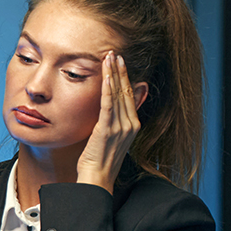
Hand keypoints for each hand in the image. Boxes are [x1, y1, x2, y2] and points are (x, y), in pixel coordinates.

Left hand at [76, 53, 146, 192]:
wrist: (97, 178)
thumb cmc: (100, 160)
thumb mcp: (112, 138)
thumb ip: (115, 120)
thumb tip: (112, 107)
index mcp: (133, 125)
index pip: (130, 95)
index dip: (125, 77)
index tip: (120, 62)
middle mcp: (130, 124)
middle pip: (126, 91)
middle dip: (120, 70)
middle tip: (115, 53)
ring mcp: (120, 127)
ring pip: (118, 94)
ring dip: (113, 74)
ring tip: (110, 57)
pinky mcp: (107, 129)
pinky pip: (108, 105)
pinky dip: (108, 89)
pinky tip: (106, 76)